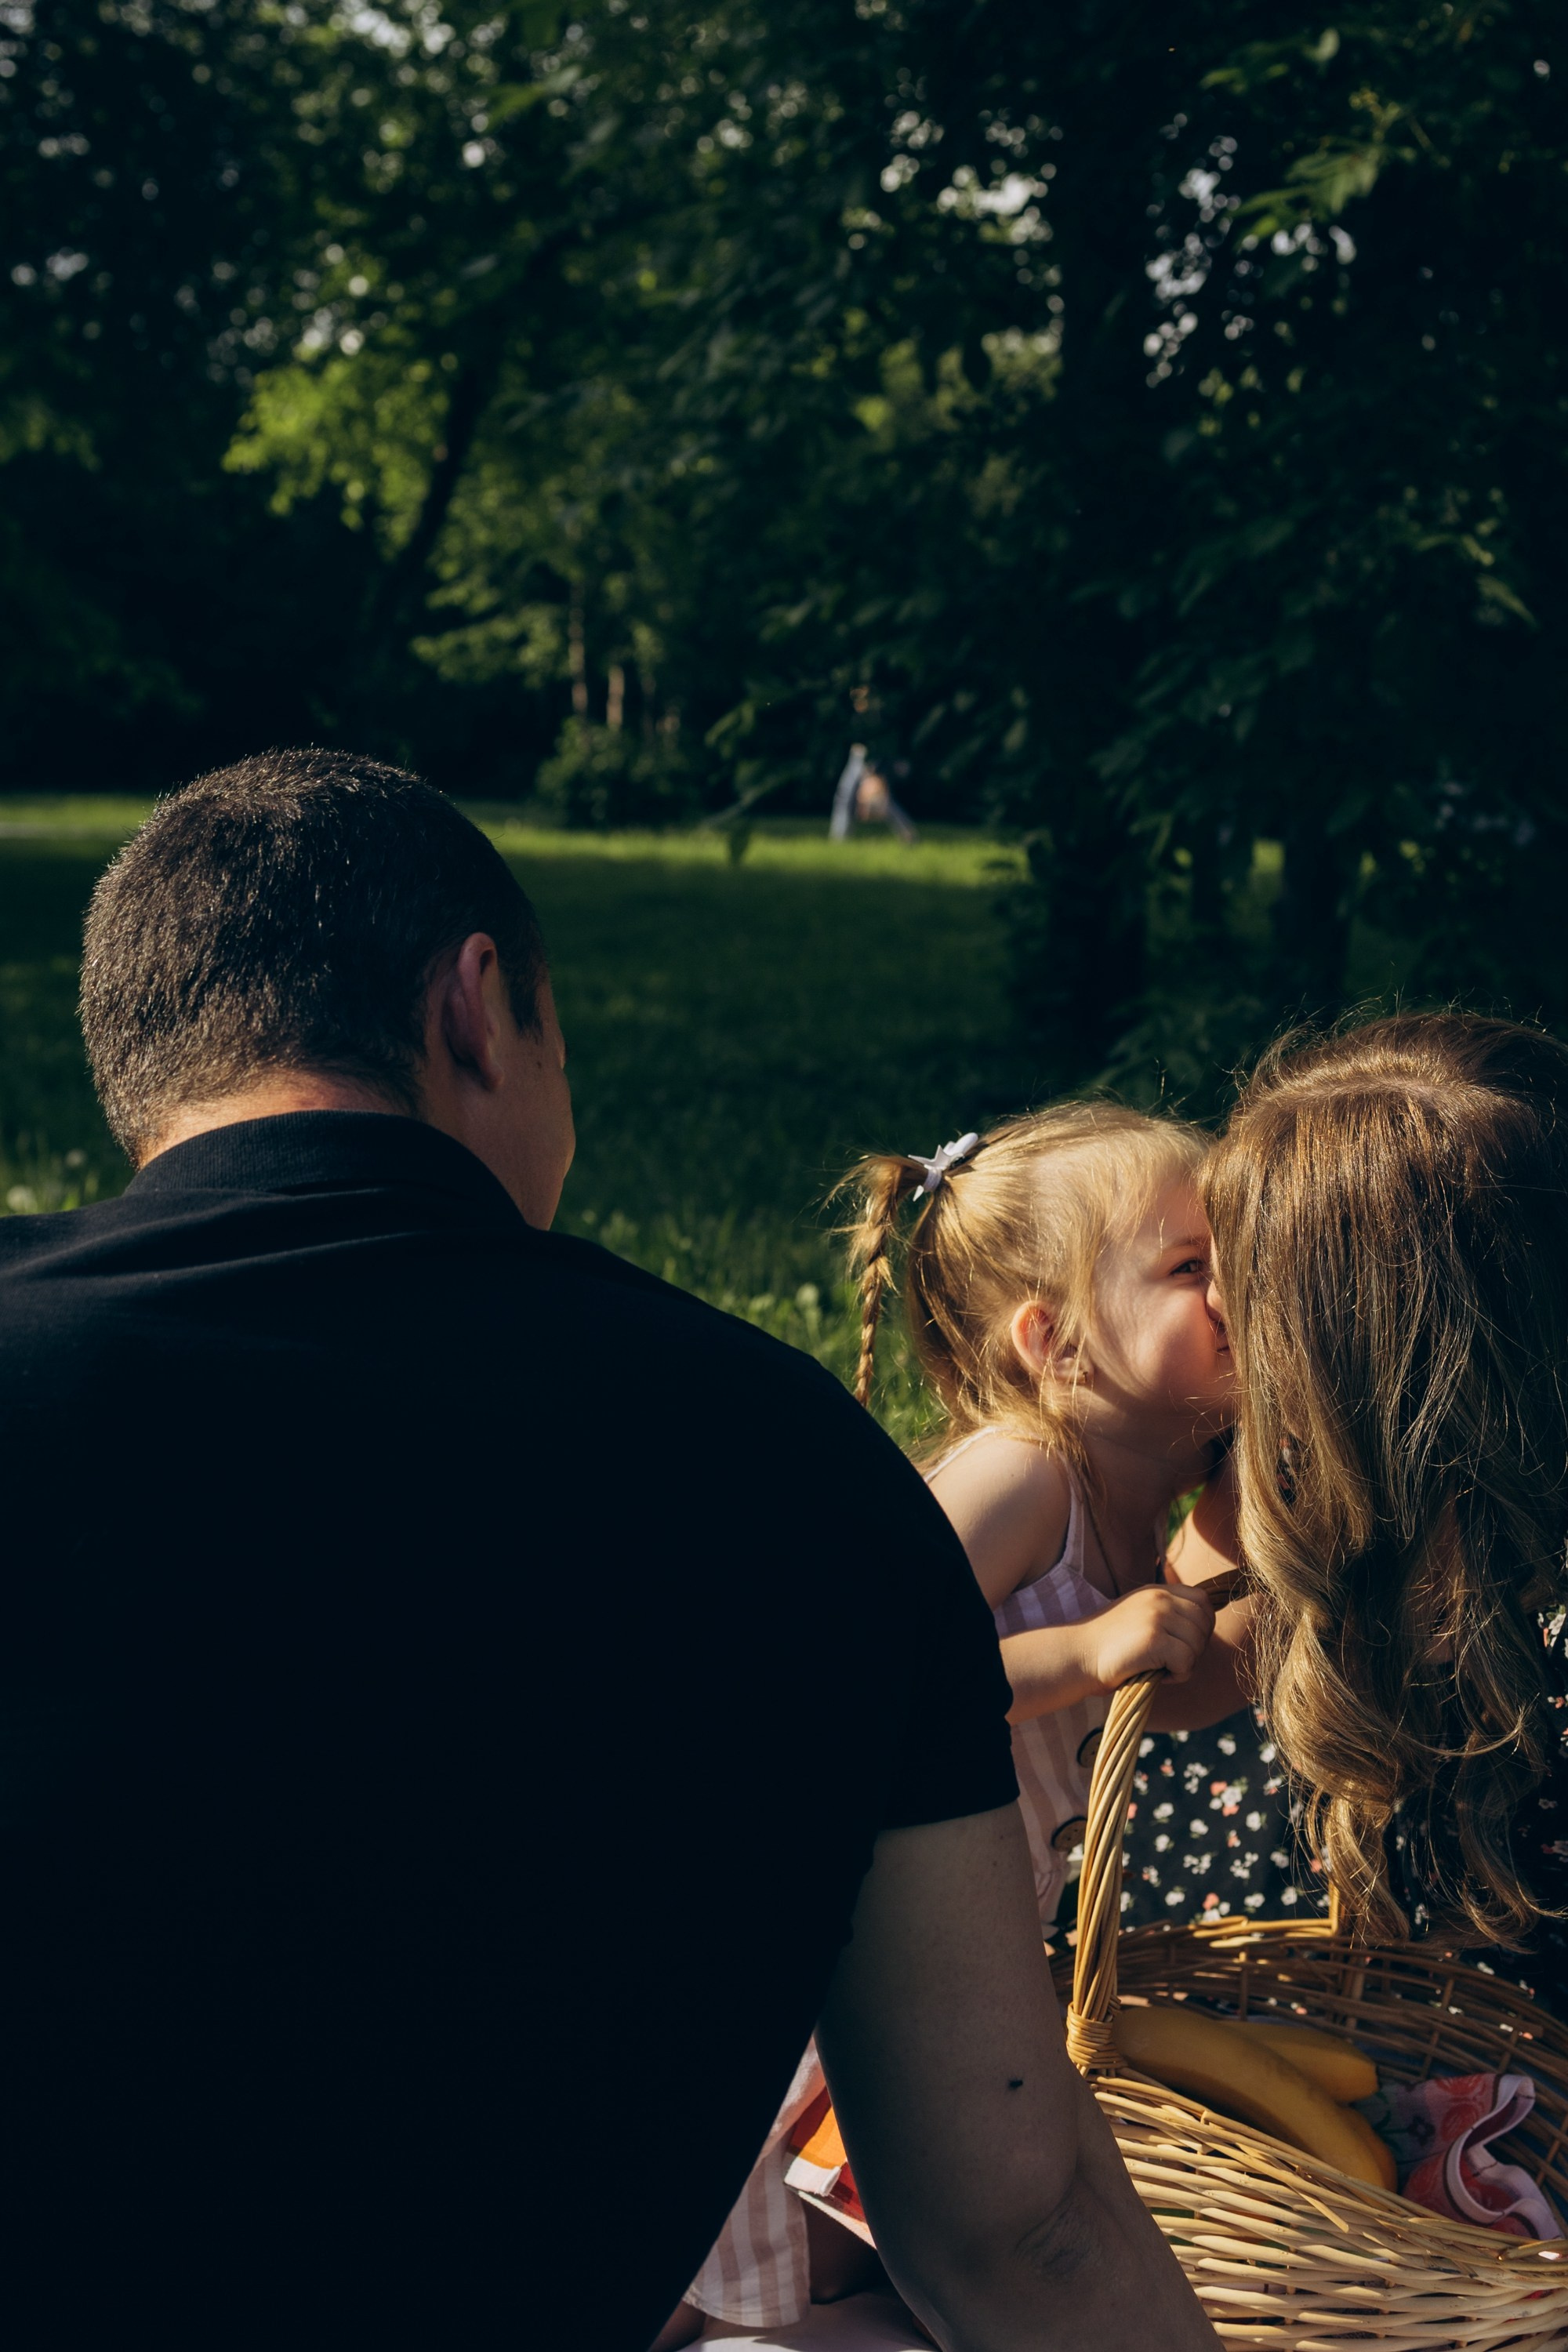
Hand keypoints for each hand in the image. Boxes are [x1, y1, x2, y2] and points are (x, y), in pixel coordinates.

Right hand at [1085, 1583, 1213, 1692]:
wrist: (1077, 1655)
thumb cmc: (1108, 1645)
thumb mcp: (1139, 1616)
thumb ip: (1167, 1614)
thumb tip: (1203, 1629)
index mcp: (1157, 1590)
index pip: (1202, 1601)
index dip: (1201, 1626)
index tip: (1181, 1643)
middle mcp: (1160, 1597)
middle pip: (1205, 1622)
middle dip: (1196, 1646)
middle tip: (1172, 1660)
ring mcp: (1157, 1615)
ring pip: (1199, 1643)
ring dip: (1186, 1663)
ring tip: (1161, 1668)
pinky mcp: (1155, 1639)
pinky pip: (1188, 1661)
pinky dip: (1178, 1675)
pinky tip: (1158, 1675)